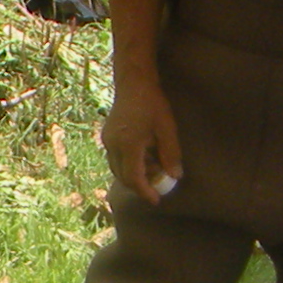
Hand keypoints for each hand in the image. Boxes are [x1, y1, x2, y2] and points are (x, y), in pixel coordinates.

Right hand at [100, 78, 183, 200]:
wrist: (133, 83)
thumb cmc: (152, 104)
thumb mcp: (167, 129)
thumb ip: (170, 154)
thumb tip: (175, 176)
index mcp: (128, 145)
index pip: (133, 178)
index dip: (145, 192)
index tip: (157, 199)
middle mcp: (113, 145)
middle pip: (123, 176)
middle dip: (140, 185)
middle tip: (158, 186)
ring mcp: (107, 140)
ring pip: (117, 168)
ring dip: (134, 174)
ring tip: (154, 169)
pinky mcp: (107, 136)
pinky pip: (116, 158)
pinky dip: (129, 164)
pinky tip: (144, 157)